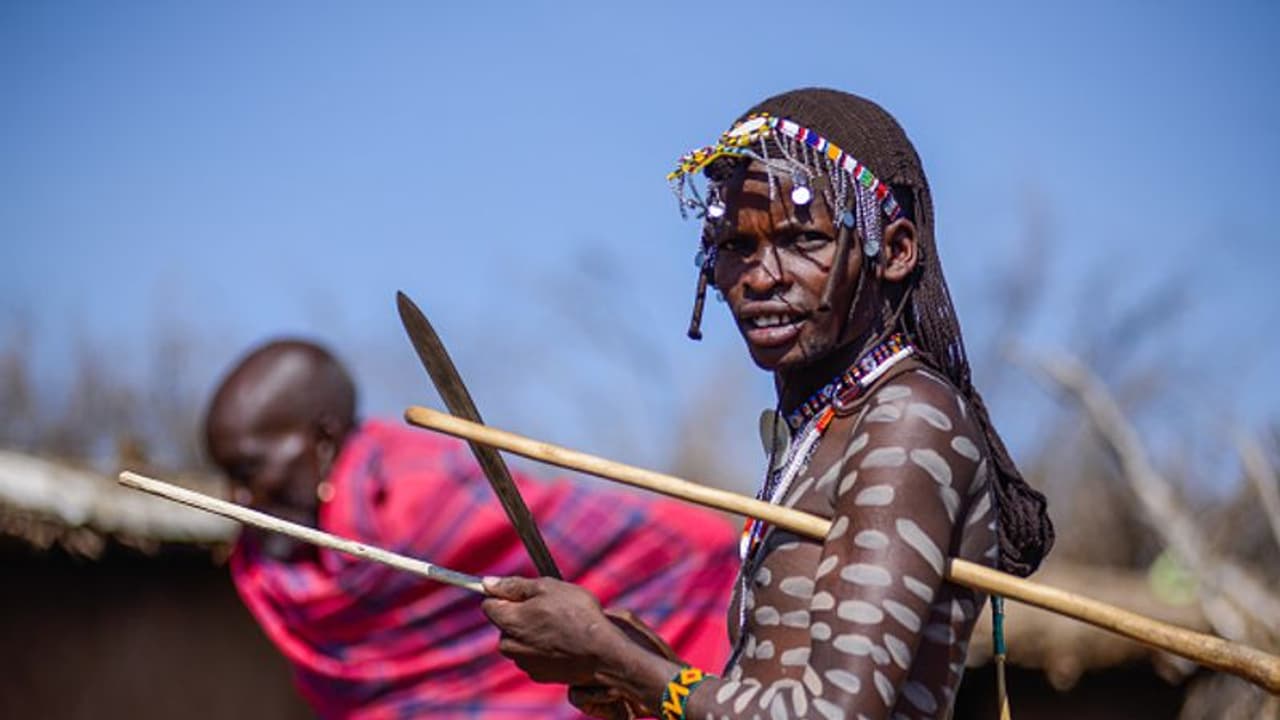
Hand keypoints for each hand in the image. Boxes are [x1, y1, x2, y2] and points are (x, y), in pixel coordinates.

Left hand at [481, 576, 629, 685]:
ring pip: (519, 641)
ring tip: (559, 626)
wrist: (602, 653)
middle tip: (547, 608)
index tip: (524, 593)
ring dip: (531, 633)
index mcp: (508, 621)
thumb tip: (487, 583)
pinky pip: (532, 656)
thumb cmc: (576, 615)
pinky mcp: (538, 675)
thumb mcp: (547, 587)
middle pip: (504, 625)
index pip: (488, 604)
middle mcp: (510, 645)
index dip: (505, 595)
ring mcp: (524, 663)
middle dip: (520, 616)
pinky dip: (542, 649)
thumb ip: (514, 585)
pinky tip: (562, 643)